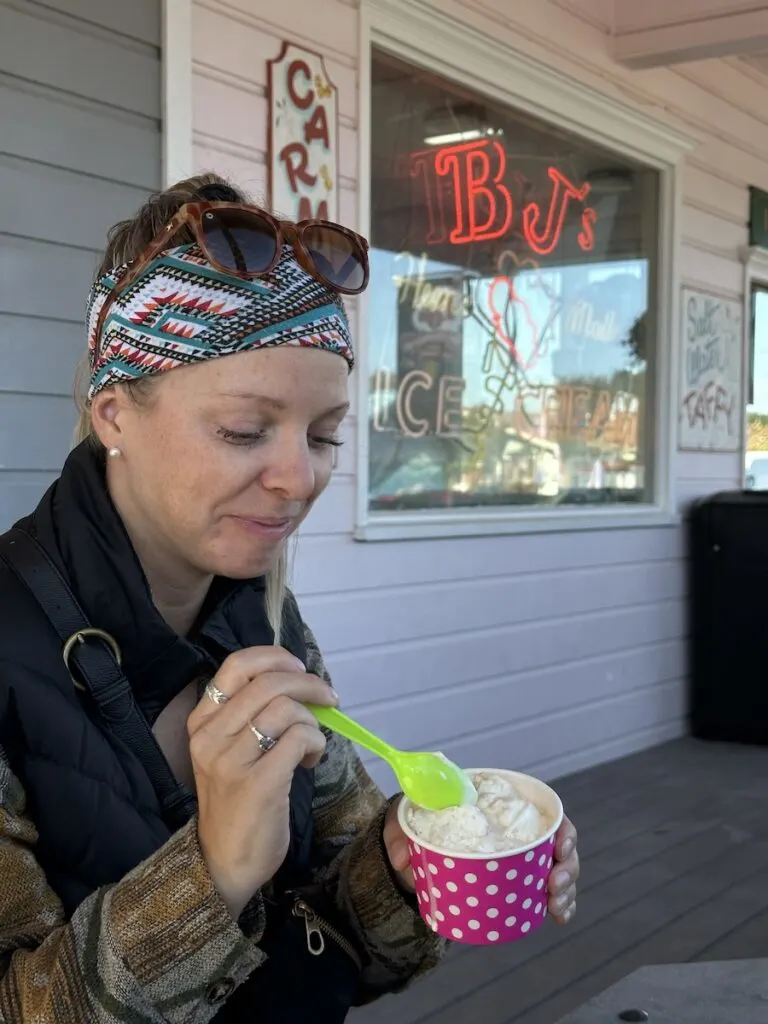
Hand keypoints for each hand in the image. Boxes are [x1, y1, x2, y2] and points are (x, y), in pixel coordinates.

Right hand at [187, 646, 337, 918]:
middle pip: (268, 683)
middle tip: (329, 698)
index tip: (298, 667)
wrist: (224, 863)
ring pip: (286, 709)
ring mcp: (231, 760)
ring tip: (312, 744)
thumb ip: (252, 717)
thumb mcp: (229, 752)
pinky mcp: (258, 783)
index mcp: (202, 722)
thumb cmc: (236, 803)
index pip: (235, 666)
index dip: (274, 657)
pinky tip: (310, 761)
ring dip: (313, 721)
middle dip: (308, 684)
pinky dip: (316, 743)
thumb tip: (300, 684)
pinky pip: (300, 738)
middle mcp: (210, 737)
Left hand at [384, 801, 578, 920]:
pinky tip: (558, 917)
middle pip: (558, 845)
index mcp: (499, 808)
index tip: (560, 845)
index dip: (561, 828)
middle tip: (553, 884)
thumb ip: (403, 832)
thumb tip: (404, 856)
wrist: (414, 858)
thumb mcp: (409, 822)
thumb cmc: (420, 827)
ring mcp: (521, 861)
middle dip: (566, 865)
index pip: (544, 812)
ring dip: (565, 889)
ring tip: (555, 906)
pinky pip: (546, 894)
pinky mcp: (518, 886)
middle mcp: (518, 832)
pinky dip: (558, 905)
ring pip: (558, 870)